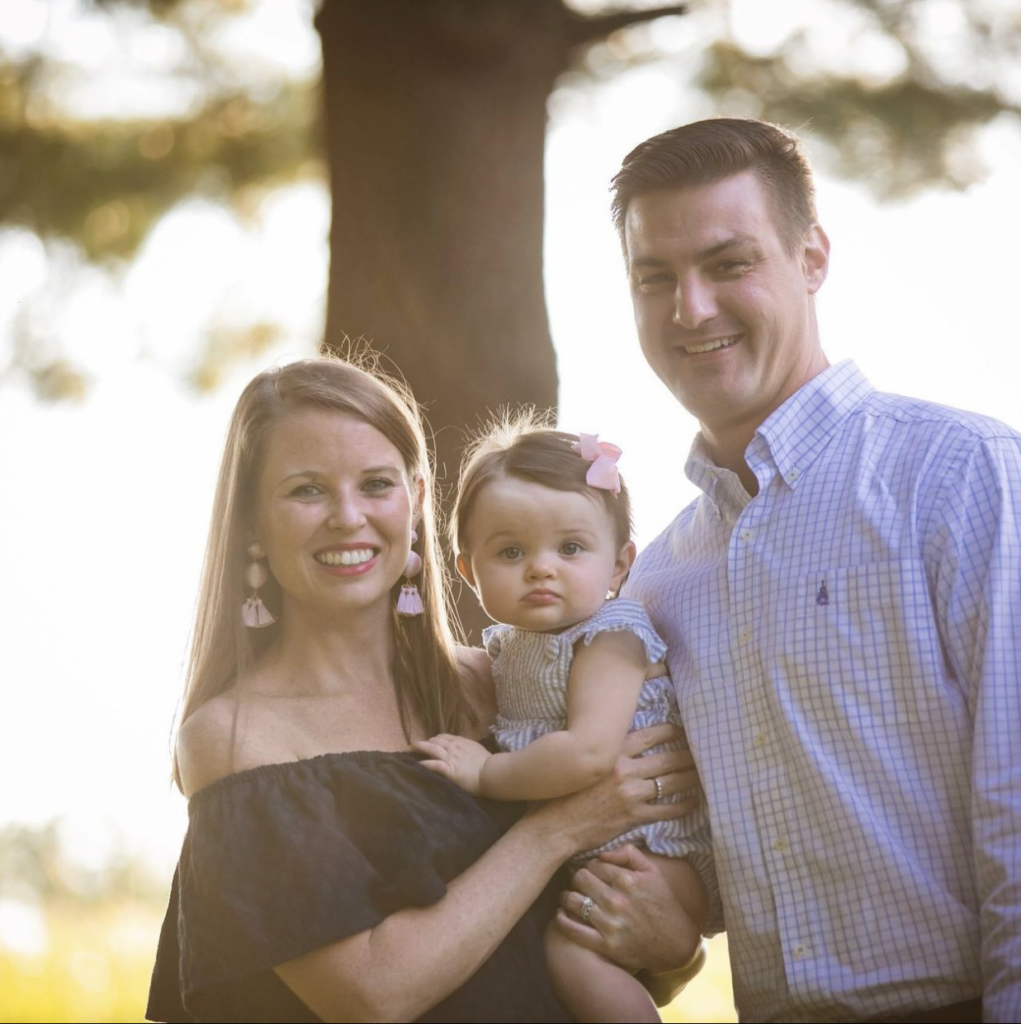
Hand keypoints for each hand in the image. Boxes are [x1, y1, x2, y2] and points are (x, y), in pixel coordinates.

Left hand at [413, 734, 490, 794]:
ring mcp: (449, 757)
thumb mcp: (477, 749)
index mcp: (461, 742)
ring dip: (420, 747)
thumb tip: (464, 749)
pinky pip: (432, 764)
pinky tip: (416, 764)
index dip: (436, 739)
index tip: (431, 741)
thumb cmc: (488, 763)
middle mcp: (453, 747)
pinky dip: (424, 764)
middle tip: (417, 744)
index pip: (444, 737)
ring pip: (431, 748)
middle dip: (426, 742)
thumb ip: (467, 748)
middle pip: (436, 741)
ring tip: (411, 747)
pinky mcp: (448, 769)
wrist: (491, 772)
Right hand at [530, 724, 701, 854]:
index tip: (682, 730)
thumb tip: (614, 740)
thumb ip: (601, 752)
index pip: (648, 735)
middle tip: (701, 753)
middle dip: (687, 755)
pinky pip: (667, 810)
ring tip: (702, 774)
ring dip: (689, 778)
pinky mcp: (635, 816)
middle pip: (666, 758)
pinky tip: (693, 802)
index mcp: (612, 753)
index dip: (669, 731)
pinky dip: (683, 805)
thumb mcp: (581, 763)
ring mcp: (632, 794)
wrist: (555, 826)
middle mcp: (625, 769)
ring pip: (671, 782)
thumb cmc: (562, 794)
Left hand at [556, 844, 702, 974]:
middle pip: (580, 879)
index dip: (591, 867)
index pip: (594, 864)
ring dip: (567, 896)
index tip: (593, 872)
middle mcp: (616, 900)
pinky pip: (573, 930)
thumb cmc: (663, 904)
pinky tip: (562, 914)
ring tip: (569, 896)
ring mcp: (610, 924)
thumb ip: (629, 854)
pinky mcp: (605, 945)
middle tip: (581, 883)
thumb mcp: (653, 872)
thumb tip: (602, 853)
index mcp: (627, 880)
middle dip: (578, 879)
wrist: (676, 943)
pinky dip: (562, 920)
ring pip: (572, 900)